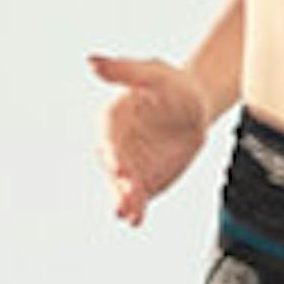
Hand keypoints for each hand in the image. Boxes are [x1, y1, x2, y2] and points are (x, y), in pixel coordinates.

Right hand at [88, 53, 212, 227]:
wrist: (193, 106)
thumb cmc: (171, 84)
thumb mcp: (153, 73)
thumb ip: (124, 70)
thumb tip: (90, 61)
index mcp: (113, 117)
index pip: (108, 136)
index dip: (112, 152)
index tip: (118, 166)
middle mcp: (116, 144)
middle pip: (113, 166)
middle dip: (118, 184)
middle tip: (127, 200)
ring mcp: (129, 165)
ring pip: (122, 186)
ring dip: (124, 200)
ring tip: (128, 215)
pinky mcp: (143, 180)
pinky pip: (138, 197)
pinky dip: (136, 209)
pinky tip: (135, 221)